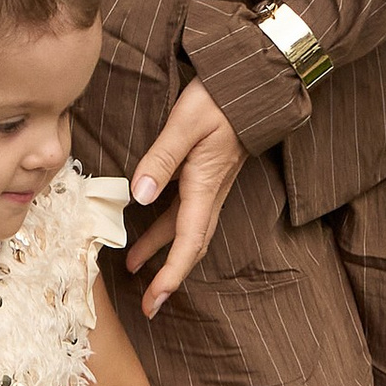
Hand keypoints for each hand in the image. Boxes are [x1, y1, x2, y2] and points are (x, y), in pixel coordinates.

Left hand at [125, 81, 244, 313]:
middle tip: (148, 303)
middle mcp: (210, 192)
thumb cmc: (219, 98)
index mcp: (205, 186)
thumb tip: (139, 197)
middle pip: (189, 245)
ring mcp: (212, 184)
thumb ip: (161, 159)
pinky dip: (168, 229)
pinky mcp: (208, 174)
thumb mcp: (185, 124)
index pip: (189, 243)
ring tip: (133, 265)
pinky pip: (187, 211)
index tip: (155, 300)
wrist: (252, 82)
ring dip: (162, 250)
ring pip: (187, 229)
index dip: (171, 274)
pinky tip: (150, 224)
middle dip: (168, 276)